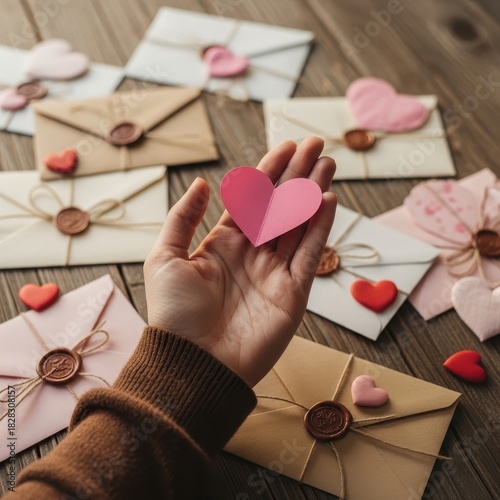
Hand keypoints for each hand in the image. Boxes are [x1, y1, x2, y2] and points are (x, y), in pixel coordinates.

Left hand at [144, 138, 336, 385]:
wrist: (194, 363)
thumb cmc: (174, 313)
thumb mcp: (166, 257)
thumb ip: (184, 218)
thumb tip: (201, 183)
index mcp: (224, 244)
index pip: (253, 200)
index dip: (269, 172)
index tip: (286, 147)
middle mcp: (252, 254)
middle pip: (281, 206)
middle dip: (298, 175)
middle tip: (316, 145)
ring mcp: (275, 272)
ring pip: (299, 224)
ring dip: (313, 194)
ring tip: (327, 164)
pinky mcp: (293, 293)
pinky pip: (309, 254)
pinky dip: (320, 228)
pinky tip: (327, 200)